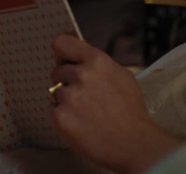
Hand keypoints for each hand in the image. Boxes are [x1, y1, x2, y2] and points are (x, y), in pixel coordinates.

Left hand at [49, 34, 182, 173]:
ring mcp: (69, 96)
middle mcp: (81, 75)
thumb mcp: (122, 76)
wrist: (133, 143)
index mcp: (97, 61)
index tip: (63, 59)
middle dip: (67, 82)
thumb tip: (81, 57)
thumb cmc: (131, 112)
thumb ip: (99, 65)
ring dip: (65, 100)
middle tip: (83, 96)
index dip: (61, 53)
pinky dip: (62, 116)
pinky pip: (52, 110)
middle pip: (58, 71)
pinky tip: (79, 123)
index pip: (62, 43)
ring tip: (85, 113)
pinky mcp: (60, 117)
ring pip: (55, 91)